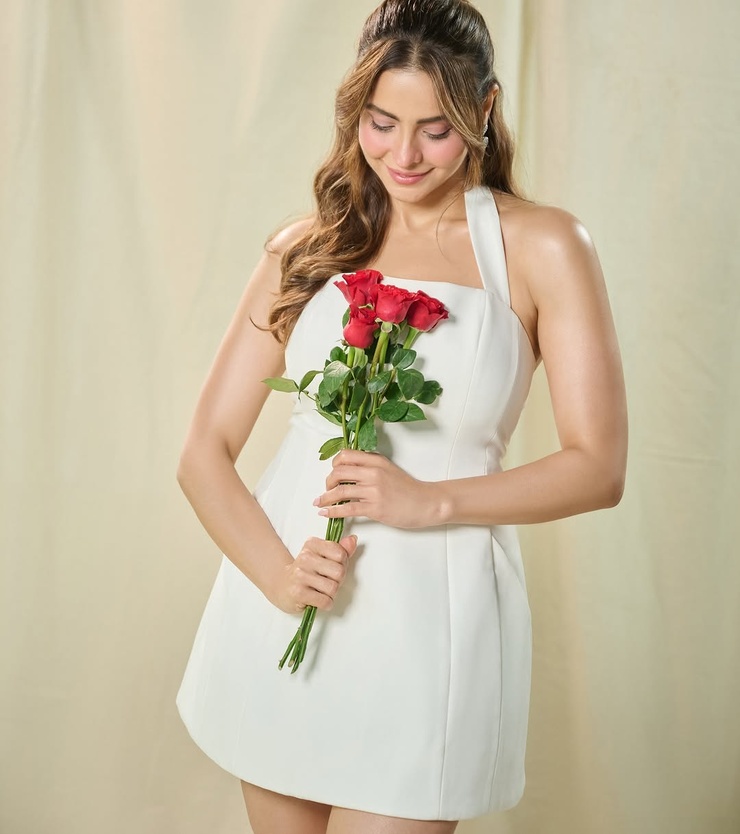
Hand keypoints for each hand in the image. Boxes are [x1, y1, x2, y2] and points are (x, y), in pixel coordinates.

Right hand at [270, 534, 356, 614]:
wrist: (281, 586)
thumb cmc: (307, 572)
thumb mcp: (323, 557)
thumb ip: (340, 549)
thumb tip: (353, 539)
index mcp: (312, 544)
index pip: (340, 553)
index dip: (342, 564)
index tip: (333, 567)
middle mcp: (304, 557)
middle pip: (339, 572)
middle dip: (338, 581)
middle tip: (328, 582)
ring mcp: (300, 575)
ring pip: (333, 588)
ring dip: (331, 594)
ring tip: (321, 591)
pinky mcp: (297, 593)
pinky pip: (325, 601)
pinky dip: (326, 604)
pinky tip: (318, 599)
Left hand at [313, 449, 440, 527]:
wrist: (427, 503)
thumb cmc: (409, 488)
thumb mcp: (389, 469)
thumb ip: (370, 466)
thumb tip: (349, 470)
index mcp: (376, 460)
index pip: (346, 455)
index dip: (334, 464)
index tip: (332, 473)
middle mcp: (373, 472)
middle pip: (338, 472)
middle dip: (327, 482)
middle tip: (326, 490)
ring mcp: (374, 490)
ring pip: (340, 491)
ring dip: (325, 498)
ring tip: (319, 502)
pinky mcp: (375, 508)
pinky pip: (347, 508)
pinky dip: (332, 511)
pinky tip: (325, 513)